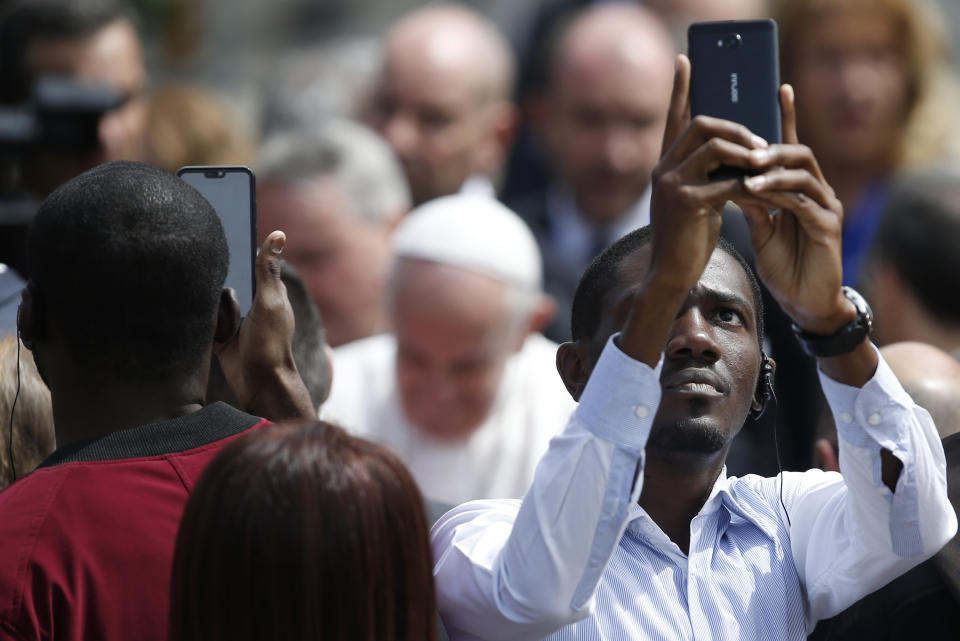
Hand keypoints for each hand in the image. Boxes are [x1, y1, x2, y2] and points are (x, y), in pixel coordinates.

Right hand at [214, 230, 315, 420]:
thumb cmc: (271, 343)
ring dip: (213, 312)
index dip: (235, 251)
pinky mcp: (220, 336)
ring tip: (226, 328)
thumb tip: (278, 234)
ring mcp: (234, 320)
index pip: (248, 262)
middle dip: (217, 284)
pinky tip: (207, 329)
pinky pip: (204, 322)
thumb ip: (267, 270)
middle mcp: (251, 302)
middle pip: (225, 281)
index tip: (216, 234)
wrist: (258, 384)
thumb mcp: (270, 302)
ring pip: (211, 301)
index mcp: (267, 290)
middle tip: (221, 295)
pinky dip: (204, 325)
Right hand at [618, 54, 766, 365]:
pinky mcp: (685, 203)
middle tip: (761, 143)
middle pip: (702, 124)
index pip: (674, 117)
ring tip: (764, 162)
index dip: (680, 88)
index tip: (686, 59)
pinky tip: (761, 192)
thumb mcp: (697, 198)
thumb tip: (739, 151)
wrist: (670, 275)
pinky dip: (748, 185)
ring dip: (746, 151)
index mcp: (665, 164)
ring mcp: (671, 184)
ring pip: (714, 146)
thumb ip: (708, 173)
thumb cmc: (687, 239)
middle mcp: (663, 168)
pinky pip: (726, 181)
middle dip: (738, 128)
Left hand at [737, 85, 852, 334]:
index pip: (794, 147)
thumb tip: (731, 175)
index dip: (789, 117)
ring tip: (747, 171)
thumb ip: (751, 202)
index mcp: (801, 190)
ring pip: (804, 174)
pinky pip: (804, 202)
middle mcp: (819, 193)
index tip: (780, 86)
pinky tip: (756, 193)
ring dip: (773, 170)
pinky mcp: (827, 228)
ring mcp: (826, 208)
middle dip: (773, 146)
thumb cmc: (783, 266)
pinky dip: (778, 194)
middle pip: (801, 153)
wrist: (802, 303)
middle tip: (745, 147)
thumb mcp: (761, 229)